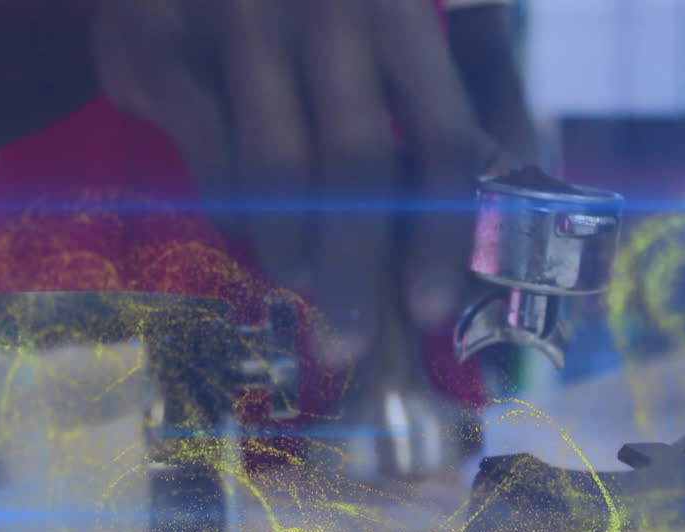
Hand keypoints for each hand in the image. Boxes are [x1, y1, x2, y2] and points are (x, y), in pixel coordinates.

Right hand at [92, 0, 490, 364]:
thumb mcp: (415, 8)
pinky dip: (237, 215)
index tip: (431, 308)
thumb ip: (482, 79)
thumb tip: (529, 178)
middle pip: (354, 164)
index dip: (441, 233)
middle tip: (350, 344)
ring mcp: (235, 21)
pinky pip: (209, 162)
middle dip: (355, 271)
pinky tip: (253, 231)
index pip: (441, 136)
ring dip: (290, 250)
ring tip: (300, 279)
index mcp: (399, 6)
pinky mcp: (156, 47)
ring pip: (272, 174)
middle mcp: (322, 8)